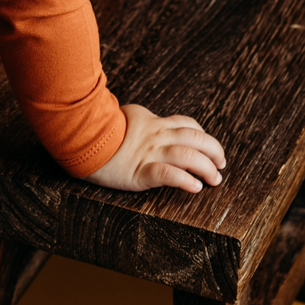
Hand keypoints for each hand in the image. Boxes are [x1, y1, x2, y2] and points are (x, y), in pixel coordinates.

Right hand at [86, 103, 225, 192]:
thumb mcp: (127, 117)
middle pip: (196, 138)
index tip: (211, 148)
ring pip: (188, 156)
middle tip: (222, 165)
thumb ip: (141, 120)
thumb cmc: (101, 129)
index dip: (204, 136)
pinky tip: (195, 187)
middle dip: (214, 151)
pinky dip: (185, 180)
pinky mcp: (140, 172)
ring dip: (206, 168)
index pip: (187, 125)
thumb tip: (143, 119)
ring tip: (215, 179)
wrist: (82, 138)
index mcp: (155, 123)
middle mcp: (157, 136)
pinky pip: (168, 174)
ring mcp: (150, 153)